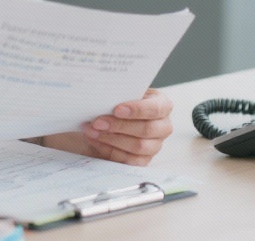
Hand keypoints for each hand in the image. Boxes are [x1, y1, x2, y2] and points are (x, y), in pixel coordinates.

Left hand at [37, 88, 172, 165]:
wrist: (111, 118)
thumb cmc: (119, 102)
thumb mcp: (122, 93)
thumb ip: (118, 93)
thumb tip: (103, 94)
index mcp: (163, 105)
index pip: (156, 109)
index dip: (137, 110)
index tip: (117, 109)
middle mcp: (163, 126)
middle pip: (146, 130)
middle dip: (119, 126)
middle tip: (97, 121)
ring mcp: (155, 145)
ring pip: (137, 146)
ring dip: (111, 138)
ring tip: (92, 130)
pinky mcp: (143, 160)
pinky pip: (128, 160)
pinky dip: (109, 150)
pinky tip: (95, 140)